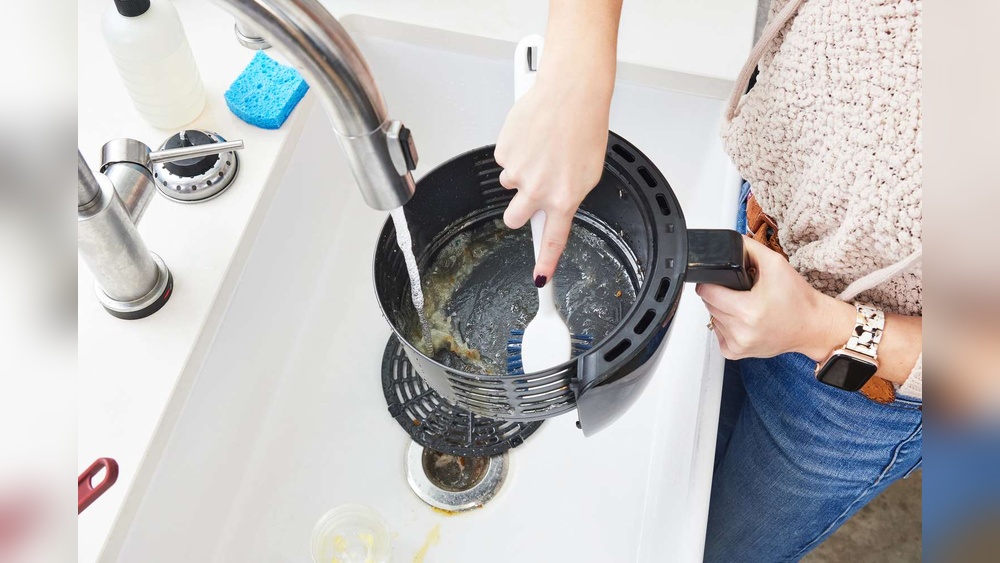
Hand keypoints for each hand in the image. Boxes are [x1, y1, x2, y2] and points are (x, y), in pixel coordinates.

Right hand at [494, 0, 621, 285]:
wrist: (571, 92)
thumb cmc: (584, 125)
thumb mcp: (589, 170)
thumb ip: (570, 194)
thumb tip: (558, 207)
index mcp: (565, 198)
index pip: (553, 241)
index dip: (545, 263)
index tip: (540, 279)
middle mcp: (538, 189)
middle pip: (515, 218)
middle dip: (520, 209)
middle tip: (533, 189)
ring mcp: (519, 172)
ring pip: (510, 183)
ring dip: (522, 171)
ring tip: (542, 147)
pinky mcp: (504, 152)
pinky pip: (505, 159)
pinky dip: (516, 150)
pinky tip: (532, 134)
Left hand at [696, 237, 854, 360]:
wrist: (813, 326)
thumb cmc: (797, 299)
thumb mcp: (775, 264)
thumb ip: (748, 249)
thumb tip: (728, 243)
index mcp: (747, 310)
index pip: (707, 292)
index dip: (712, 281)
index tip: (724, 280)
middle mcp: (741, 331)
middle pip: (709, 304)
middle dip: (720, 294)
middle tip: (741, 292)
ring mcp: (738, 345)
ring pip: (713, 318)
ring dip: (723, 310)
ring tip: (745, 305)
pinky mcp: (737, 354)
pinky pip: (718, 334)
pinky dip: (726, 325)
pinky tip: (743, 320)